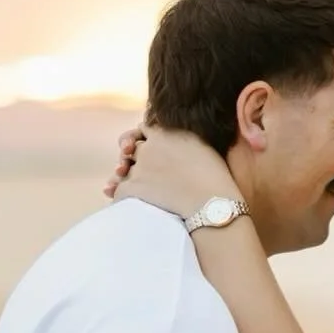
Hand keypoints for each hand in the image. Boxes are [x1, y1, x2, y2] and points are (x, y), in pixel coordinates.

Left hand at [106, 125, 239, 219]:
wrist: (211, 203)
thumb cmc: (215, 179)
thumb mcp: (203, 147)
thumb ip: (185, 140)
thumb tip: (178, 147)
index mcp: (167, 132)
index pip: (145, 129)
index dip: (143, 140)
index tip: (142, 148)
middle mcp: (150, 145)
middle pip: (133, 149)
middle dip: (130, 158)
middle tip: (128, 169)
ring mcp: (140, 166)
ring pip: (124, 170)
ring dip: (124, 177)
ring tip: (124, 186)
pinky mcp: (133, 186)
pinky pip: (118, 189)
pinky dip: (119, 194)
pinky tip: (122, 199)